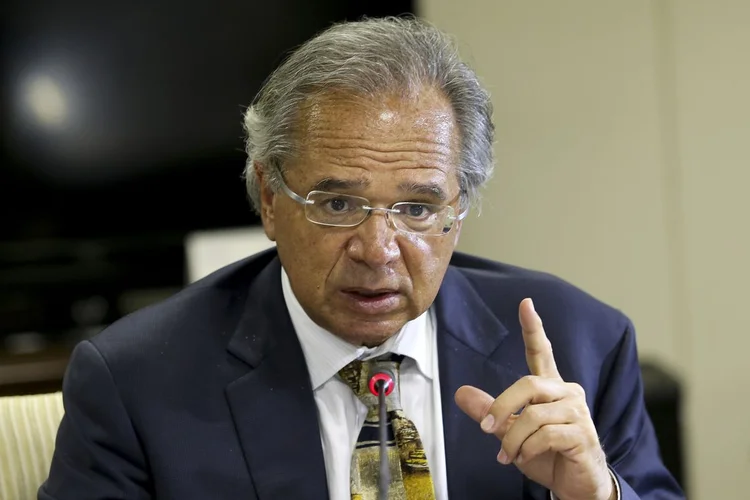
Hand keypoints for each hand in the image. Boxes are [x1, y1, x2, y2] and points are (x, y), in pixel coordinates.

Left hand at [455, 298, 614, 499]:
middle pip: (528, 384)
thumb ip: (490, 411)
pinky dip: (526, 449)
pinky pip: (545, 434)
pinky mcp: (583, 435)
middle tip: (486, 428)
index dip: (533, 328)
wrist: (576, 486)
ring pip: (533, 414)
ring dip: (512, 438)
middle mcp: (567, 393)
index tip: (526, 303)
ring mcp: (578, 413)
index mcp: (551, 388)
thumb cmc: (547, 455)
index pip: (541, 352)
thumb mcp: (511, 432)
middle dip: (502, 407)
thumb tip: (460, 393)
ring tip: (507, 454)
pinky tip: (524, 457)